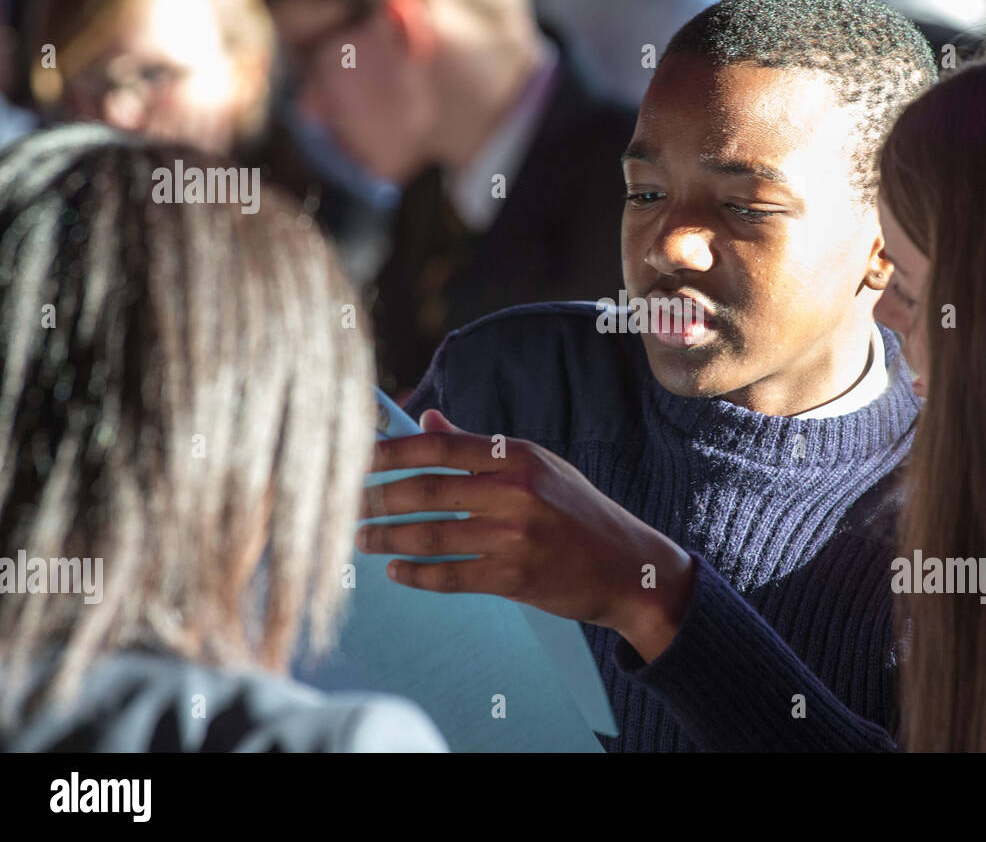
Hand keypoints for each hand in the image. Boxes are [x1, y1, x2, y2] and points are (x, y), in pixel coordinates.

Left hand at [357, 410, 695, 660]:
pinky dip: (416, 575)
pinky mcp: (513, 578)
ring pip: (431, 536)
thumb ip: (481, 449)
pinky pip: (450, 576)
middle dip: (377, 499)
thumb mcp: (539, 468)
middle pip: (427, 491)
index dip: (389, 451)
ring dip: (388, 539)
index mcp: (519, 457)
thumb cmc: (578, 513)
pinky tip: (395, 572)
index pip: (439, 448)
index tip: (352, 456)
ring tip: (361, 539)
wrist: (628, 567)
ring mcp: (514, 537)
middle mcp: (516, 492)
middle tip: (343, 504)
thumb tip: (429, 422)